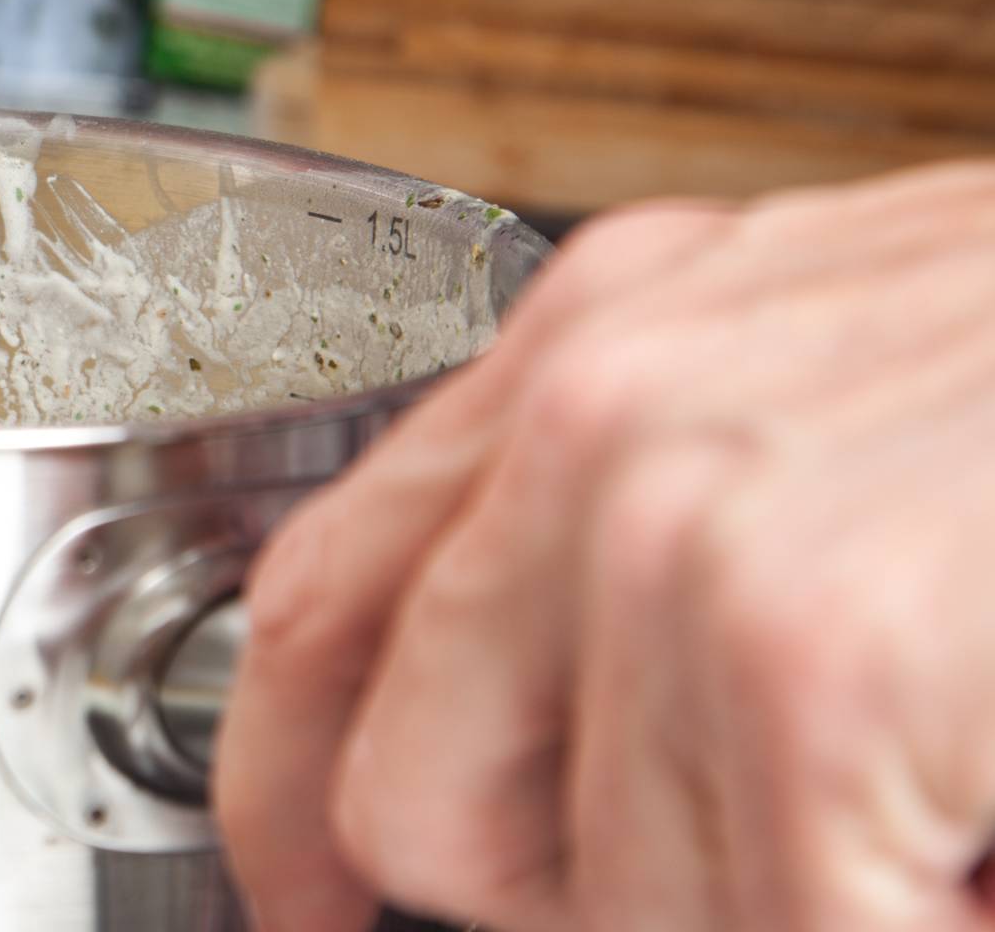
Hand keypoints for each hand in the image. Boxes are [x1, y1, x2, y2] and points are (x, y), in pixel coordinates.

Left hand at [217, 161, 994, 931]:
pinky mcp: (819, 660)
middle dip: (559, 906)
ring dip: (764, 910)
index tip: (317, 898)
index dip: (288, 800)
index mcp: (601, 342)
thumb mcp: (846, 411)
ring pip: (583, 904)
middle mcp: (608, 409)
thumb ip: (653, 553)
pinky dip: (891, 928)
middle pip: (411, 796)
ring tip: (920, 829)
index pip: (319, 605)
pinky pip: (769, 928)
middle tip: (757, 881)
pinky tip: (973, 858)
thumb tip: (548, 792)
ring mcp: (693, 529)